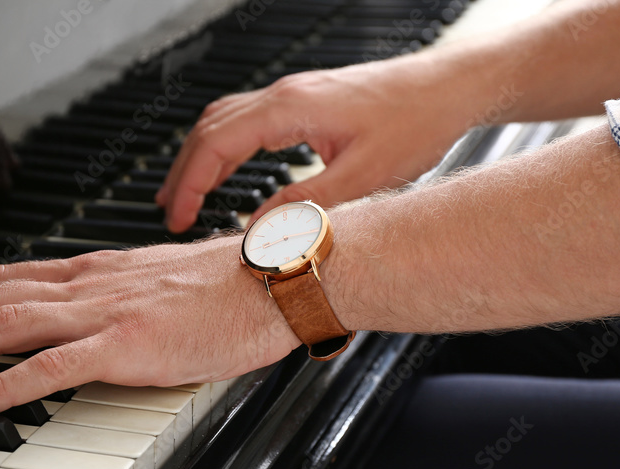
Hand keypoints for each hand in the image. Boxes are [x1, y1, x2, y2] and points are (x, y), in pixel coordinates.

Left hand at [0, 237, 299, 419]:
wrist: (275, 279)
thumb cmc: (230, 287)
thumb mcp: (160, 285)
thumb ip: (119, 298)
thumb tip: (93, 321)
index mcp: (96, 270)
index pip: (3, 279)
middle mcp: (88, 284)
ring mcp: (104, 312)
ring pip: (0, 325)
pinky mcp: (125, 345)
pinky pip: (46, 367)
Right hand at [156, 54, 475, 231]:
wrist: (450, 87)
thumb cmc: (416, 122)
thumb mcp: (361, 175)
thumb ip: (305, 204)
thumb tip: (259, 231)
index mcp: (290, 107)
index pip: (216, 144)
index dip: (189, 183)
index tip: (177, 216)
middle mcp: (285, 94)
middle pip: (209, 129)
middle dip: (182, 172)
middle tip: (169, 212)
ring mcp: (293, 95)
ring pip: (223, 121)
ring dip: (199, 158)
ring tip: (183, 195)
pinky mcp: (305, 102)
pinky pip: (246, 121)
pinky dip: (224, 148)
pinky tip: (223, 171)